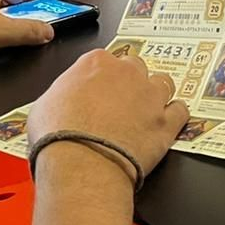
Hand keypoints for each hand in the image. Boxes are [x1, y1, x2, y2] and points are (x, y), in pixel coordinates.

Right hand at [28, 48, 189, 182]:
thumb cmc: (58, 135)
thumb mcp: (44, 104)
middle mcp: (127, 73)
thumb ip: (62, 93)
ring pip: (163, 83)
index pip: (104, 60)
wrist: (81, 164)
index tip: (99, 90)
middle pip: (135, 67)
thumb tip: (64, 101)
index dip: (102, 77)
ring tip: (146, 109)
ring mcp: (150, 97)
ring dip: (155, 93)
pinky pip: (180, 111)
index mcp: (96, 63)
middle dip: (130, 82)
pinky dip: (176, 114)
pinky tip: (168, 120)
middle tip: (120, 102)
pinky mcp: (165, 123)